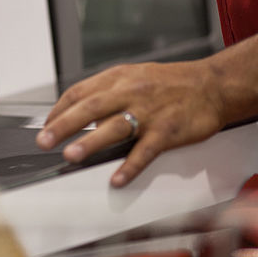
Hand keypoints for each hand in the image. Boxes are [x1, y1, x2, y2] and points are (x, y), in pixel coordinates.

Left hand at [36, 60, 226, 186]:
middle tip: (44, 140)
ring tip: (70, 155)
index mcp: (118, 79)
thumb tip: (79, 114)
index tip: (45, 126)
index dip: (59, 110)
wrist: (213, 85)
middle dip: (64, 125)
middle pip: (90, 108)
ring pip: (114, 127)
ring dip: (90, 142)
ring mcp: (149, 112)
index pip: (79, 93)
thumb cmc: (170, 83)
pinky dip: (130, 166)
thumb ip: (106, 94)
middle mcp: (130, 92)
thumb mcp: (133, 77)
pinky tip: (117, 179)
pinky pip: (146, 150)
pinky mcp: (168, 130)